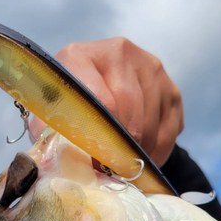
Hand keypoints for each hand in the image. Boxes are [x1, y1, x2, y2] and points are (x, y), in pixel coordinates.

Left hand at [30, 37, 183, 166]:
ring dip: (139, 150)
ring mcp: (148, 65)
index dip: (100, 138)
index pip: (99, 101)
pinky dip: (158, 150)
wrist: (94, 94)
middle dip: (120, 146)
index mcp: (79, 56)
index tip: (97, 163)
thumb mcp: (50, 122)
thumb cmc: (67, 110)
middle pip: (128, 109)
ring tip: (125, 165)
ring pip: (150, 121)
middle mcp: (118, 51)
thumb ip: (53, 139)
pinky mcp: (170, 85)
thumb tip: (68, 169)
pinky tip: (143, 157)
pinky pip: (170, 127)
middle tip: (112, 169)